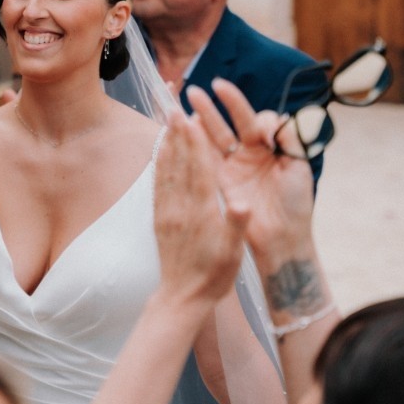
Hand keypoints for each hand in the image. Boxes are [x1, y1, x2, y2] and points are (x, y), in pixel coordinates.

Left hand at [154, 111, 249, 306]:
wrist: (183, 297)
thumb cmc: (214, 275)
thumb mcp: (233, 253)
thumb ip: (237, 225)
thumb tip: (244, 204)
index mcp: (202, 212)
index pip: (198, 169)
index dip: (194, 141)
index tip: (190, 117)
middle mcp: (181, 207)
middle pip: (179, 162)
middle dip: (177, 133)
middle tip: (173, 106)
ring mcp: (167, 211)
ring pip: (166, 169)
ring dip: (166, 142)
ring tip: (165, 120)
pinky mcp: (160, 217)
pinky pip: (158, 184)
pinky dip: (159, 163)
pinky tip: (159, 151)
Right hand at [185, 80, 316, 269]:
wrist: (283, 237)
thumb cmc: (296, 204)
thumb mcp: (299, 166)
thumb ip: (288, 138)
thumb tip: (267, 119)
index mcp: (270, 147)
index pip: (255, 120)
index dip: (248, 112)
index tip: (239, 108)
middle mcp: (248, 154)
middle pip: (229, 123)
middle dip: (215, 105)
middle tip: (201, 89)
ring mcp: (232, 167)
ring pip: (214, 136)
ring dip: (201, 119)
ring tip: (188, 102)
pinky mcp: (219, 181)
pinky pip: (205, 157)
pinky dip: (195, 142)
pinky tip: (186, 128)